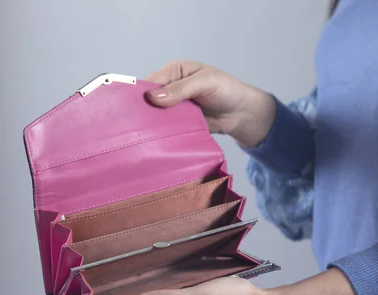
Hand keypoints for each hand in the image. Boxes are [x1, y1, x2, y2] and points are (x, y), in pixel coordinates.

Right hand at [145, 61, 275, 147]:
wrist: (241, 114)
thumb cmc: (226, 90)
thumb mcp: (204, 83)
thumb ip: (180, 89)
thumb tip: (153, 97)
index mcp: (174, 72)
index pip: (151, 81)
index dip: (142, 93)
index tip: (135, 108)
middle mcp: (170, 88)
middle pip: (149, 99)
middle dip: (144, 110)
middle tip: (136, 125)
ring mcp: (172, 107)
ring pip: (154, 115)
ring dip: (151, 124)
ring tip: (142, 135)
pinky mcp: (177, 123)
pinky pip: (164, 128)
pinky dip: (161, 133)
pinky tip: (155, 140)